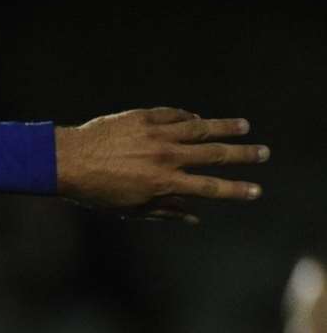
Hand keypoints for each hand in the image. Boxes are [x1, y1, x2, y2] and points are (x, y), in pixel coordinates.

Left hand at [55, 108, 268, 222]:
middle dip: (242, 155)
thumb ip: (165, 211)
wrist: (68, 160)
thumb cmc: (96, 190)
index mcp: (163, 183)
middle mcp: (166, 157)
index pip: (209, 188)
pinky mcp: (145, 117)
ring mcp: (157, 134)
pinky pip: (176, 115)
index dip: (235, 190)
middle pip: (214, 154)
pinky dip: (190, 118)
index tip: (256, 191)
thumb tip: (194, 217)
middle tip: (263, 153)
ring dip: (225, 127)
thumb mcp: (129, 208)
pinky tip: (201, 120)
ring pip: (201, 128)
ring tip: (244, 126)